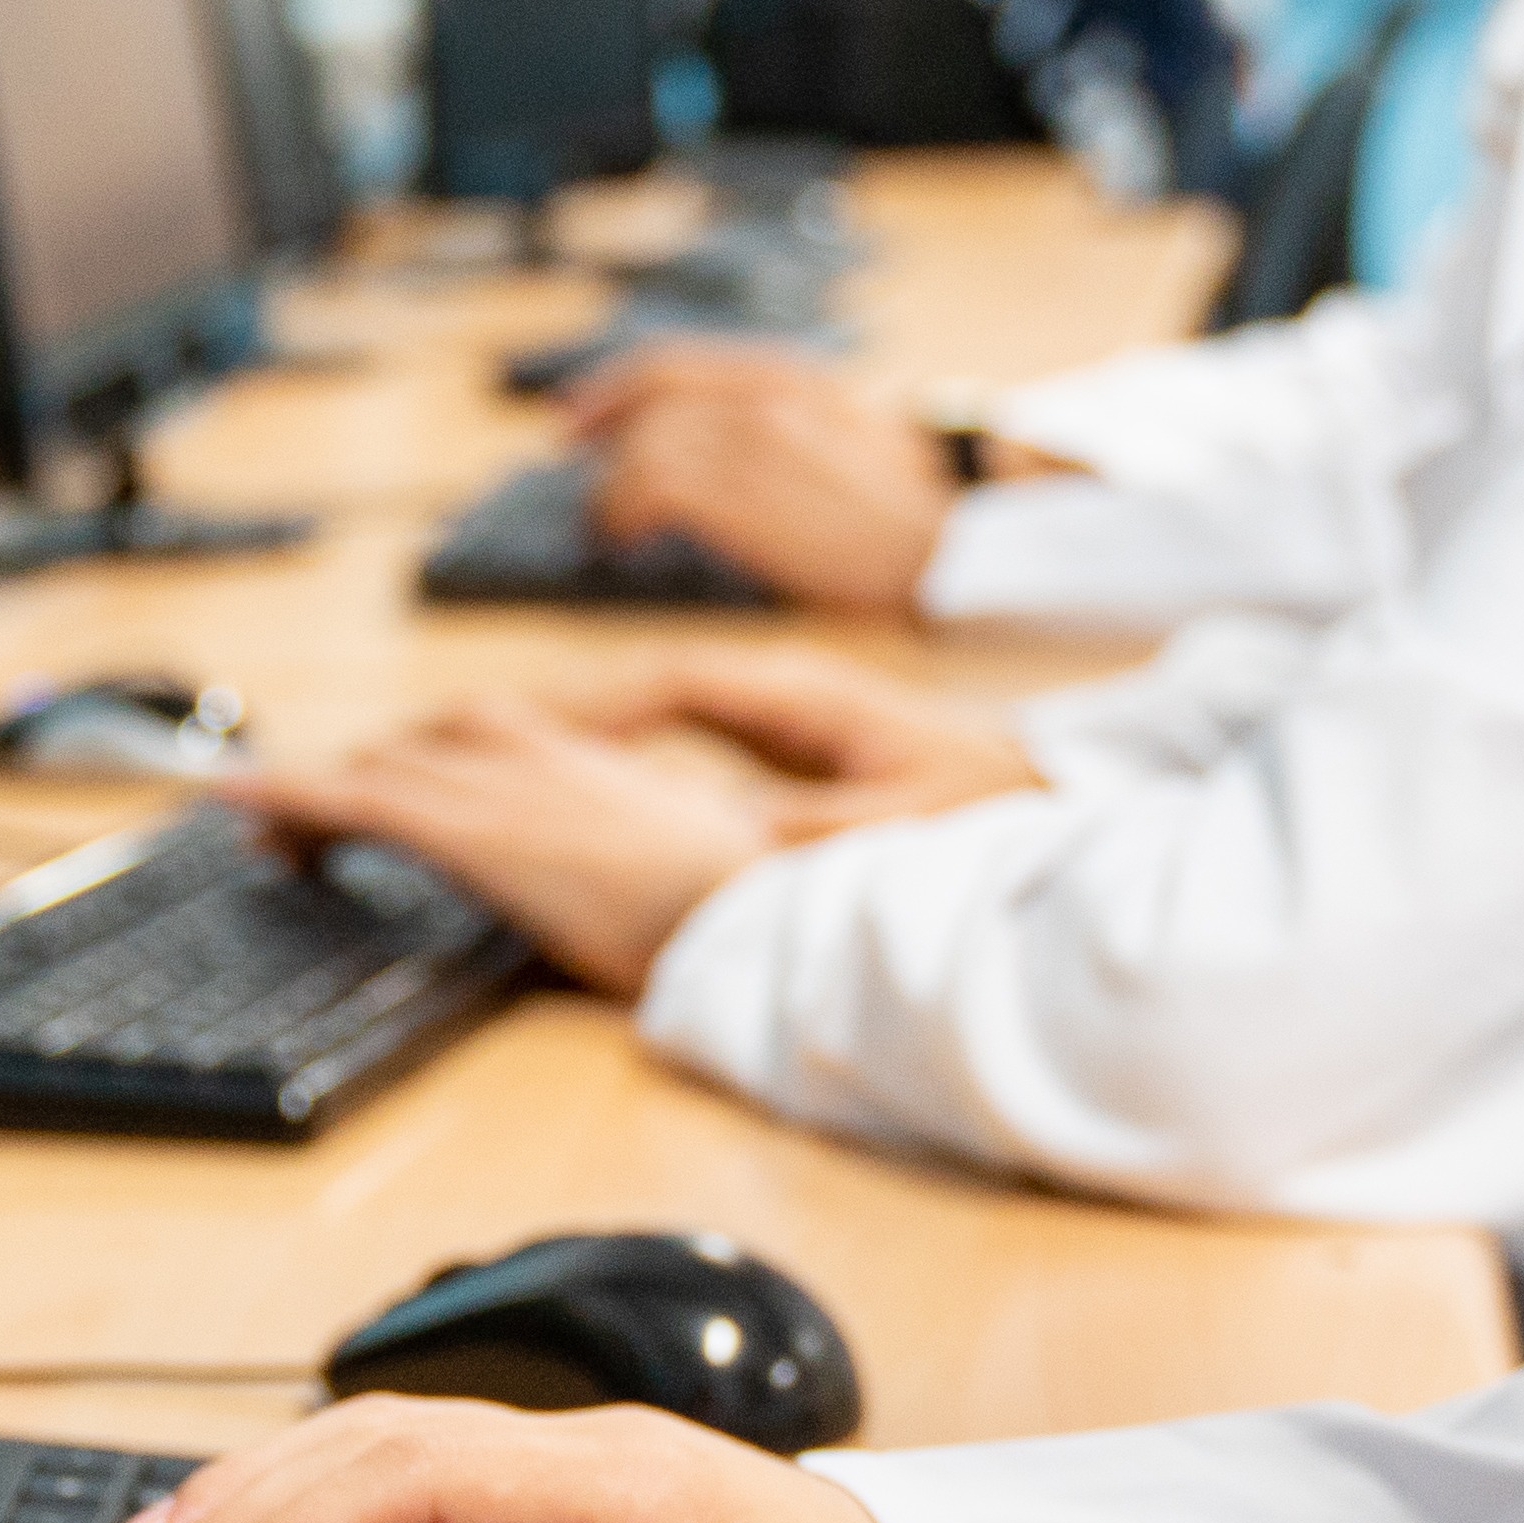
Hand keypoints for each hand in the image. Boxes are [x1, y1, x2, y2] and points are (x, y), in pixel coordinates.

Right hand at [106, 1395, 960, 1522]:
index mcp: (631, 1487)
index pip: (424, 1474)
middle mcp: (585, 1460)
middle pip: (375, 1447)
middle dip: (245, 1512)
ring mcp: (568, 1481)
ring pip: (377, 1456)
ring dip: (256, 1502)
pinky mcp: (558, 1518)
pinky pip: (405, 1493)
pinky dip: (309, 1516)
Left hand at [212, 698, 792, 992]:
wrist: (761, 911)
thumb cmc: (748, 909)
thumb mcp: (691, 875)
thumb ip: (640, 869)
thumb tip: (629, 905)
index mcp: (596, 764)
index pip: (485, 736)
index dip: (423, 757)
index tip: (390, 783)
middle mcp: (539, 755)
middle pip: (420, 745)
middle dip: (360, 776)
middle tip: (303, 820)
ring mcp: (502, 787)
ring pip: (380, 767)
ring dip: (316, 792)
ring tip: (264, 830)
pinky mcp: (472, 831)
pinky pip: (354, 802)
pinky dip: (285, 796)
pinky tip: (236, 804)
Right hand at [549, 645, 1043, 832]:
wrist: (1051, 787)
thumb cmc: (987, 800)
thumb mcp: (896, 826)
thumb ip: (809, 833)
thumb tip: (722, 839)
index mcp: (802, 697)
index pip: (674, 683)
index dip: (597, 708)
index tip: (529, 738)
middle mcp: (782, 693)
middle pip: (648, 686)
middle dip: (562, 710)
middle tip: (472, 741)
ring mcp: (783, 716)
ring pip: (660, 707)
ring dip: (587, 728)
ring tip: (502, 756)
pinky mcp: (791, 748)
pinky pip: (687, 736)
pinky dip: (630, 752)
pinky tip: (588, 783)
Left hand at [554, 361, 956, 615]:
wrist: (951, 542)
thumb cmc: (907, 509)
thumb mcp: (850, 432)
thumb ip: (787, 422)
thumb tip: (724, 444)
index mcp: (791, 377)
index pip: (677, 363)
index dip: (616, 385)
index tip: (583, 411)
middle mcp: (767, 396)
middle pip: (651, 394)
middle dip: (598, 420)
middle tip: (567, 450)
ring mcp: (754, 442)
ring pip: (644, 443)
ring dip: (610, 486)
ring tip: (608, 527)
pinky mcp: (744, 493)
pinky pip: (649, 487)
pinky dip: (620, 514)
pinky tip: (625, 543)